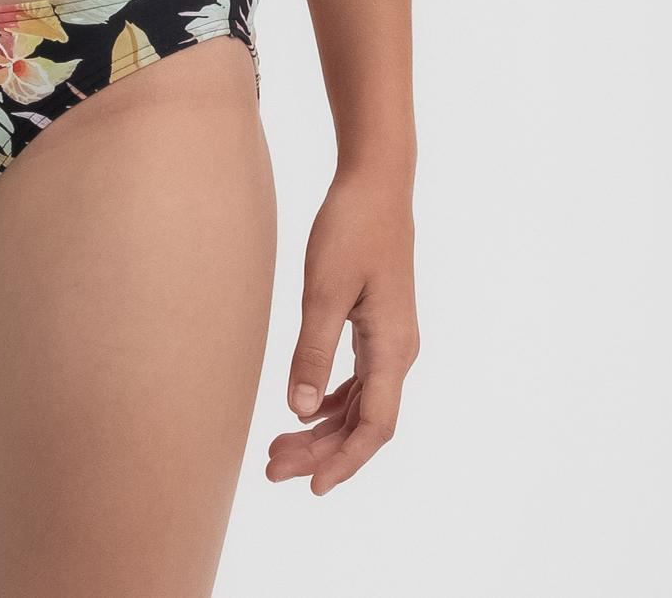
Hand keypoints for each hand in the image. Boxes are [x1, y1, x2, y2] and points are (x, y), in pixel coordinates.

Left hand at [265, 165, 416, 494]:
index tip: (311, 487)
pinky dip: (331, 401)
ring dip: (323, 430)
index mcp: (392, 349)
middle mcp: (398, 352)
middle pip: (364, 423)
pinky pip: (359, 380)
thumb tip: (297, 412)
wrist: (377, 182)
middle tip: (273, 469)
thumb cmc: (351, 229)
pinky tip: (304, 409)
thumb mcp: (324, 290)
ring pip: (360, 404)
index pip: (373, 427)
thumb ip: (312, 352)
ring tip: (280, 448)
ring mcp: (391, 339)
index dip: (344, 462)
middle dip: (322, 452)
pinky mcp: (378, 324)